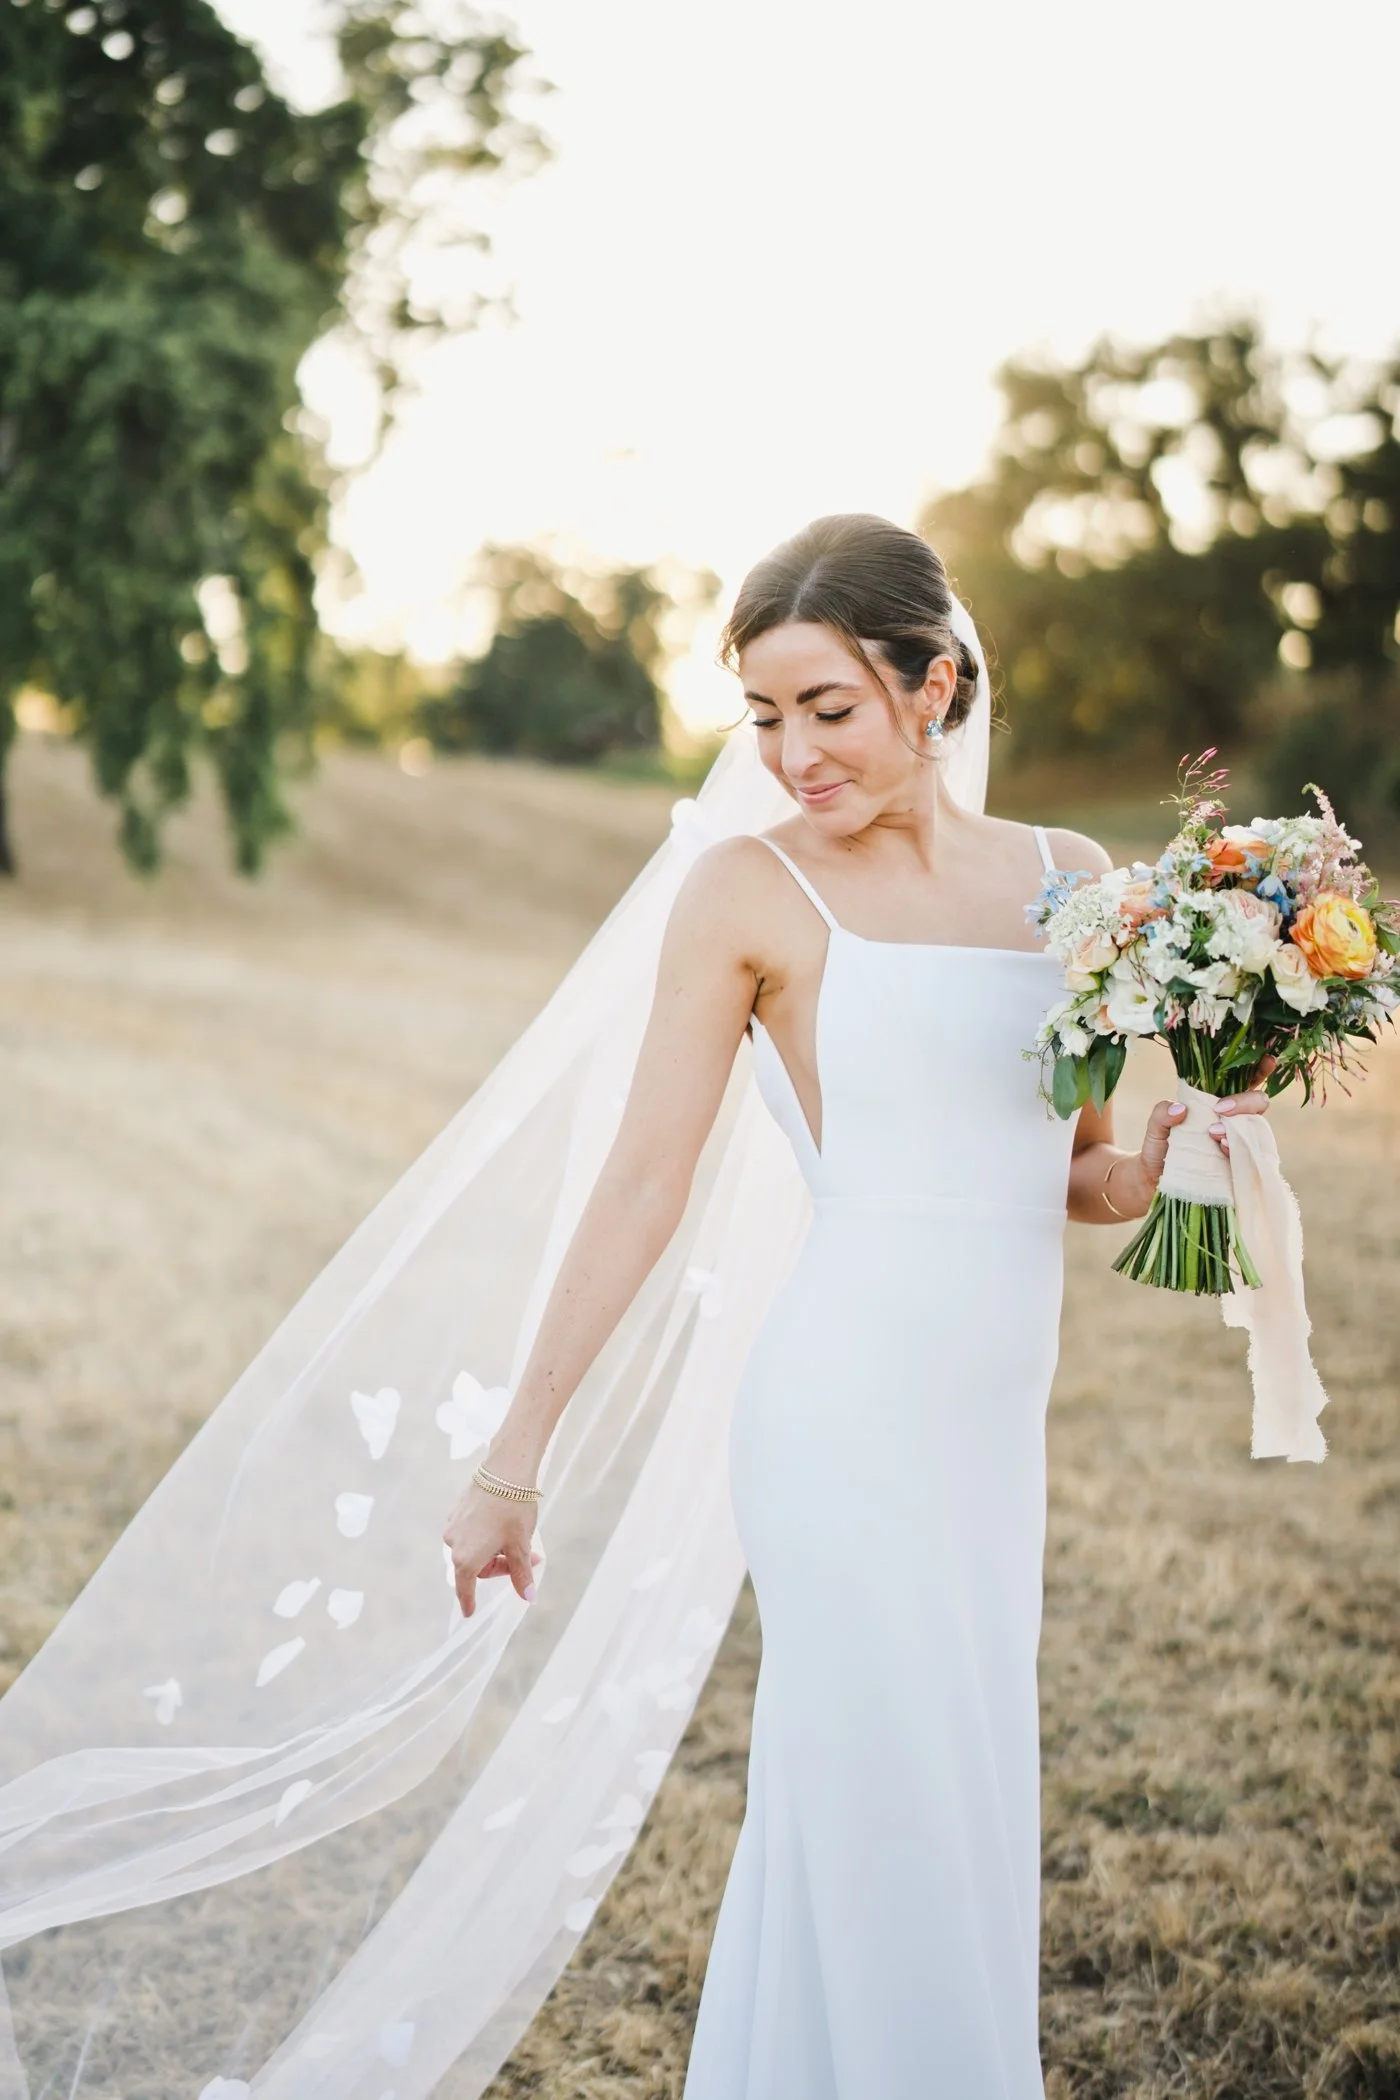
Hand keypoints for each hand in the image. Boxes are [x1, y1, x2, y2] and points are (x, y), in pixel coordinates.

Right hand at [443, 1483, 541, 1619]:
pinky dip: (484, 1534)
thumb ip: (521, 1574)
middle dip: (498, 1566)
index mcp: (467, 1559)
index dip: (468, 1601)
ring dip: (492, 1549)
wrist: (505, 1470)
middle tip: (527, 1558)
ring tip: (515, 1537)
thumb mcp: (520, 1546)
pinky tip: (501, 1523)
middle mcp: (454, 1544)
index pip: (465, 1588)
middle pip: (474, 1567)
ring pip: (472, 1548)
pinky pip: (469, 1531)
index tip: (469, 1612)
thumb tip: (528, 1597)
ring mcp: (454, 1526)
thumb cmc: (513, 1511)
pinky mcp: (457, 1510)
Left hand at [1137, 1054, 1276, 1192]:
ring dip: (1239, 1126)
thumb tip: (1180, 1109)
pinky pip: (1251, 1155)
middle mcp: (1233, 1122)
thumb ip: (1161, 1114)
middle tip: (1220, 1109)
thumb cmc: (1160, 1150)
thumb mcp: (1154, 1129)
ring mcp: (1239, 1144)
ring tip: (1212, 1133)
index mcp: (1216, 1104)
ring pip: (1257, 1128)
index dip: (1259, 1069)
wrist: (1155, 1184)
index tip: (1266, 1060)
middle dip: (1246, 1101)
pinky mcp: (1239, 1167)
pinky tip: (1222, 1149)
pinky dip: (1238, 1149)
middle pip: (1258, 1103)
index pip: (1244, 1082)